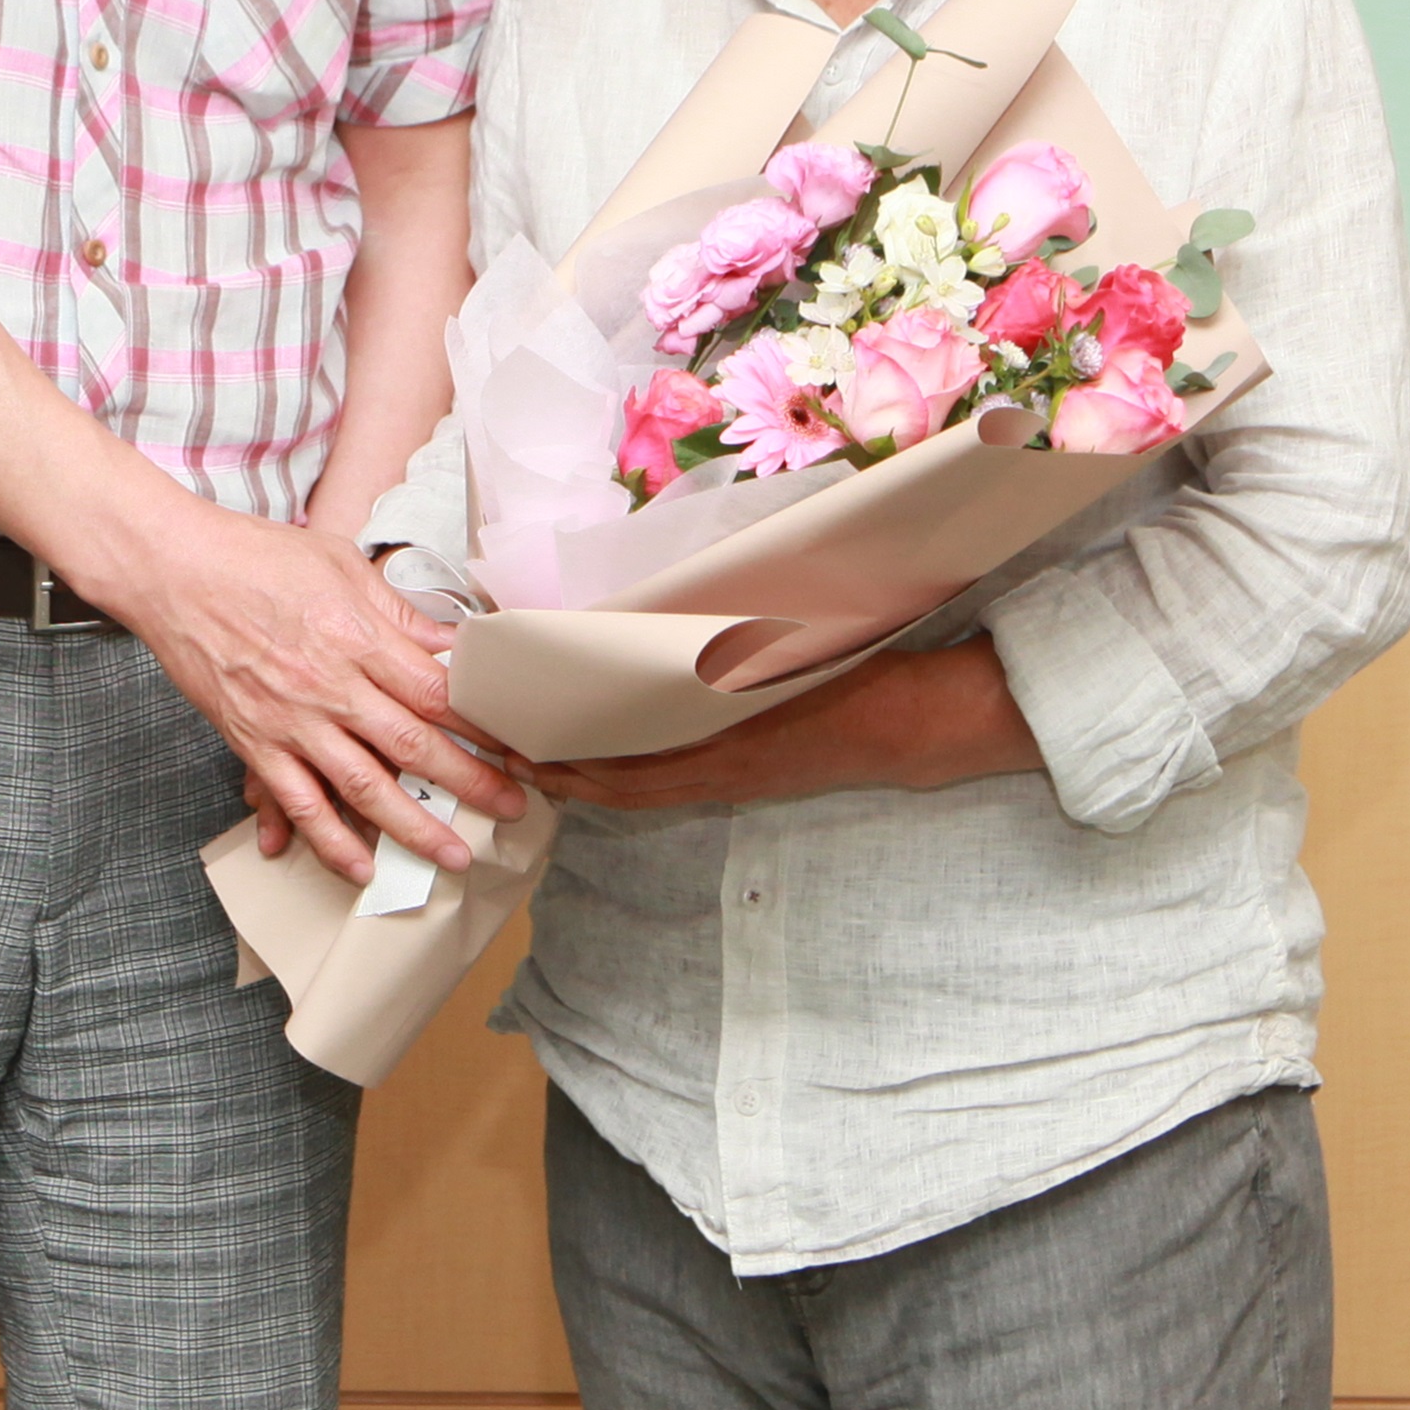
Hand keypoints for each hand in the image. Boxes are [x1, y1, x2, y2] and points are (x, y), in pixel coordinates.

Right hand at [104, 501, 527, 883]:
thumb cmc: (257, 557)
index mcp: (359, 637)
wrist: (175, 571)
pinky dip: (330, 840)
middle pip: (415, 745)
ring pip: (365, 787)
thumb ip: (396, 612)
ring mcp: (292, 721)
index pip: (437, 692)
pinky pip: (299, 803)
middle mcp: (332, 686)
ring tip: (455, 855)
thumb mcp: (341, 564)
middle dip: (471, 782)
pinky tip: (360, 866)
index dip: (483, 725)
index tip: (519, 746)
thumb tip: (447, 644)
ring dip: (414, 827)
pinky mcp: (254, 743)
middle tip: (514, 807)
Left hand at [525, 640, 1041, 813]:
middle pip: (619, 787)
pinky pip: (671, 784)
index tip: (518, 739)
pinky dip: (627, 774)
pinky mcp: (745, 775)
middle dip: (557, 771)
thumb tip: (661, 618)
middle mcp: (719, 769)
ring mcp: (733, 777)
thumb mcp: (784, 650)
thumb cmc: (851, 674)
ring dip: (586, 777)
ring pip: (640, 791)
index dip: (567, 762)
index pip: (625, 769)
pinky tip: (602, 754)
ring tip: (532, 755)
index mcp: (722, 744)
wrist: (910, 724)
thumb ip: (724, 646)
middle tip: (499, 750)